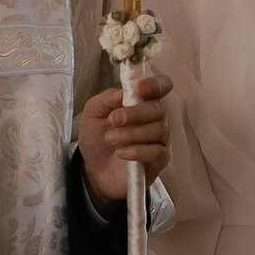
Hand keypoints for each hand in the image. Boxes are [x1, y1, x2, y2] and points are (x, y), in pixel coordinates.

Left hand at [80, 73, 171, 203]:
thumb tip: (123, 91)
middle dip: (135, 113)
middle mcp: (155, 119)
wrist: (94, 170)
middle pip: (158, 109)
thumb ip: (106, 99)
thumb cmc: (98, 139)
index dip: (155, 84)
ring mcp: (159, 140)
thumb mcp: (93, 114)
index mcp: (142, 103)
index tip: (138, 89)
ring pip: (159, 130)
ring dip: (132, 133)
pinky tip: (121, 153)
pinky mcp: (159, 160)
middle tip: (114, 120)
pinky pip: (157, 151)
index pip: (161, 87)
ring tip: (111, 139)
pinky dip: (137, 151)